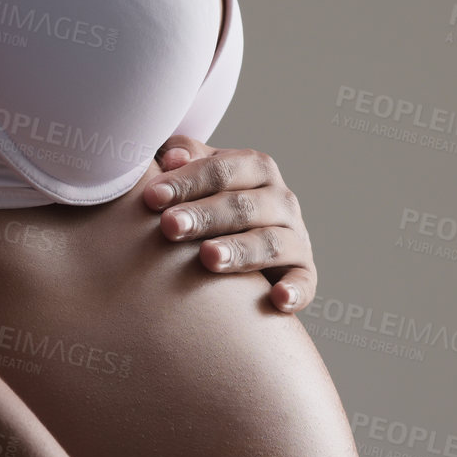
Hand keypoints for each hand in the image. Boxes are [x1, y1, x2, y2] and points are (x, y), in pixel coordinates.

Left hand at [143, 135, 315, 313]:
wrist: (246, 243)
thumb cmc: (209, 203)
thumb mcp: (198, 175)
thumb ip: (183, 157)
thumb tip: (172, 158)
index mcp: (257, 169)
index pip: (223, 169)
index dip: (188, 181)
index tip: (152, 197)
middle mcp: (281, 200)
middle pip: (244, 206)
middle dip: (205, 216)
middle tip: (170, 226)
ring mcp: (296, 237)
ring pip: (270, 242)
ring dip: (240, 250)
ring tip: (208, 258)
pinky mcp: (304, 273)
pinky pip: (304, 283)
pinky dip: (295, 290)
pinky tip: (277, 298)